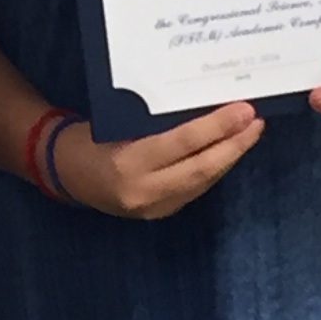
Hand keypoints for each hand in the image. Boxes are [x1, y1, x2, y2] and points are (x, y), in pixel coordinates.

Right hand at [53, 102, 264, 220]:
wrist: (63, 171)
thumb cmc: (90, 137)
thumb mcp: (119, 120)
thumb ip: (158, 120)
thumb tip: (206, 106)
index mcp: (129, 163)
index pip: (184, 143)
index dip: (218, 127)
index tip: (244, 109)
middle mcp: (143, 191)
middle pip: (201, 168)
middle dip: (234, 145)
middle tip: (256, 122)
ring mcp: (152, 208)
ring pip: (203, 181)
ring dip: (229, 156)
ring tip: (249, 134)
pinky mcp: (159, 214)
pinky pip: (194, 188)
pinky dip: (214, 168)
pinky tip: (227, 152)